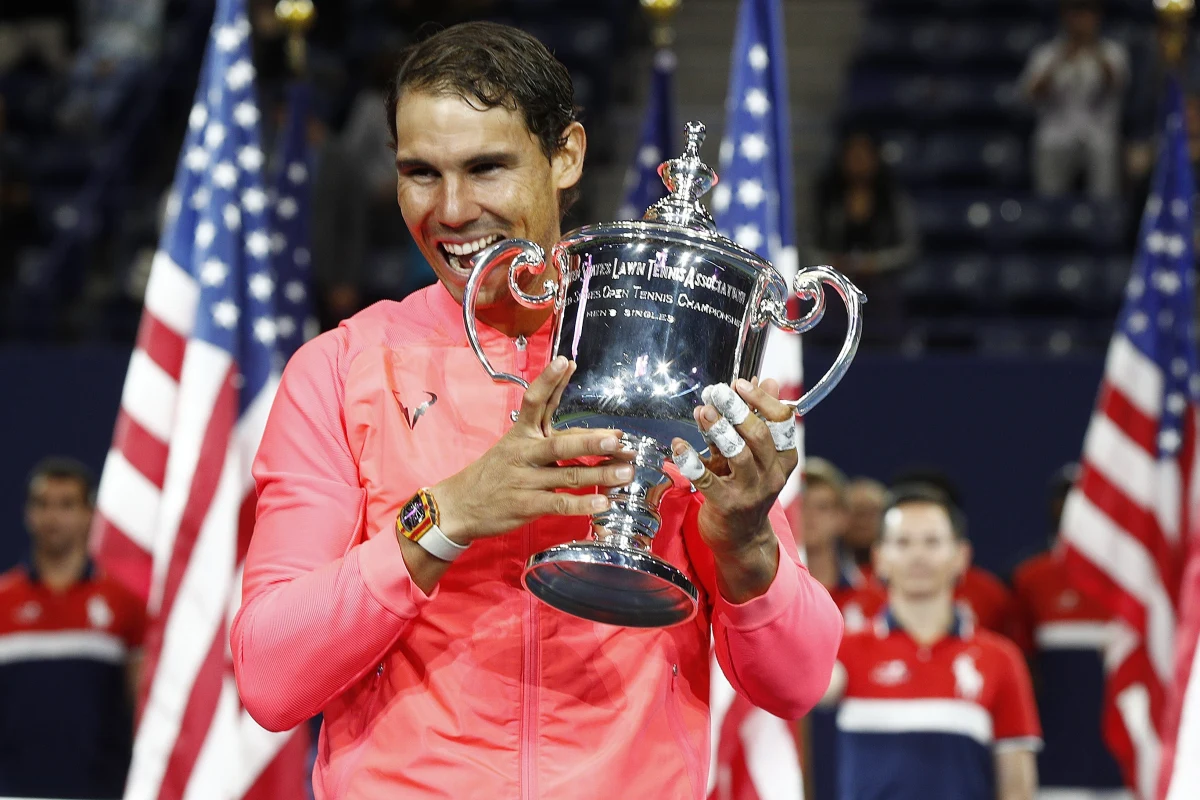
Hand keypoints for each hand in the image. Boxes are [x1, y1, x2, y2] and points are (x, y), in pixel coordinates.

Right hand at [432, 356, 632, 542]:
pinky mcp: (526, 505)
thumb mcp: (516, 447)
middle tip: (616, 438)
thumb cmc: (495, 474)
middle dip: (590, 441)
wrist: (459, 506)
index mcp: (521, 433)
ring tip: (626, 471)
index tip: (566, 362)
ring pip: (567, 473)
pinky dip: (582, 504)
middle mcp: (524, 453)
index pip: (536, 401)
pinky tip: (603, 503)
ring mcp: (525, 480)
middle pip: (559, 443)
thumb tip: (599, 432)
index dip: (550, 381)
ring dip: (600, 473)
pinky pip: (559, 503)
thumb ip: (554, 436)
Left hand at [671, 378, 798, 557]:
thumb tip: (765, 380)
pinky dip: (691, 460)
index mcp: (783, 458)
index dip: (762, 400)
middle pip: (760, 436)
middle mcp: (772, 475)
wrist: (740, 538)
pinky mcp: (727, 505)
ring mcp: (751, 492)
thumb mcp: (754, 454)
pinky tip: (679, 445)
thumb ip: (756, 419)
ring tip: (702, 411)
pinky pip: (708, 480)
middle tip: (717, 393)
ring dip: (718, 429)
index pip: (782, 422)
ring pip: (739, 455)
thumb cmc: (744, 488)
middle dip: (737, 411)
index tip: (740, 384)